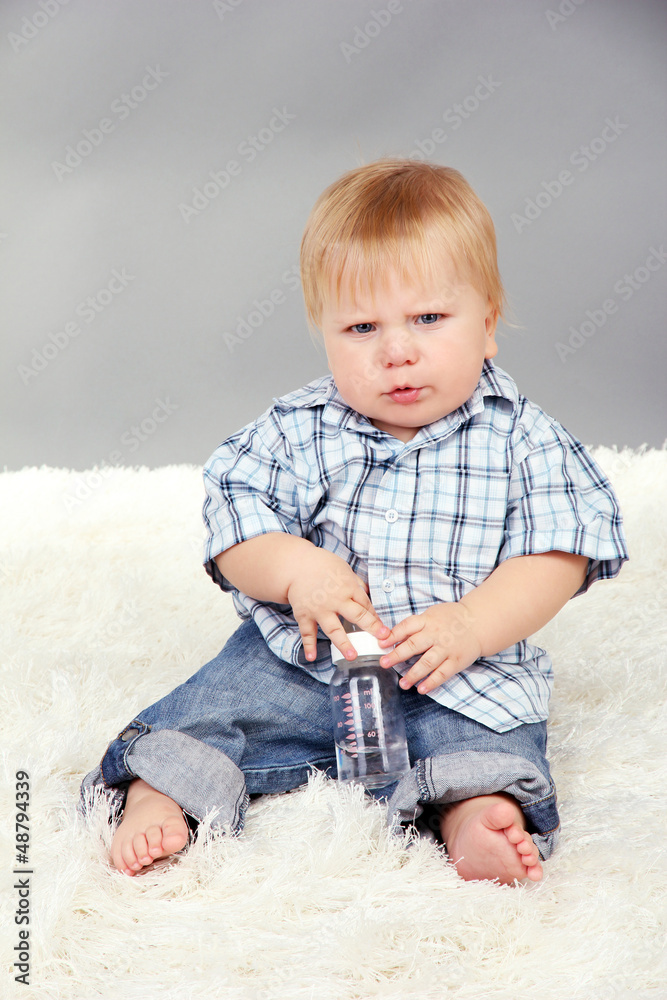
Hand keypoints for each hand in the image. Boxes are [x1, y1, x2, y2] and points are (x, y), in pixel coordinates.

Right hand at [286, 548, 389, 662]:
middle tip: (382, 639)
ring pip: (334, 629)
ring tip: (352, 656)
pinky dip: (308, 645)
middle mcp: (336, 600)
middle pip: (357, 616)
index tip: (384, 630)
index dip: (376, 618)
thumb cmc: (322, 565)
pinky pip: (307, 632)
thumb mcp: (344, 569)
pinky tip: (312, 657)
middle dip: (371, 627)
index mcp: (348, 588)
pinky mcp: (304, 615)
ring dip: (344, 643)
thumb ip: (355, 583)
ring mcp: (319, 609)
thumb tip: (367, 593)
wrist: (296, 565)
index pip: (366, 605)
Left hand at [377, 602, 482, 693]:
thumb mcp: (431, 615)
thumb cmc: (449, 619)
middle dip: (397, 655)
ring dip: (413, 674)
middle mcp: (436, 634)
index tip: (380, 644)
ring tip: (402, 683)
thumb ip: (414, 626)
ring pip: (428, 662)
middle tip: (384, 663)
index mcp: (428, 620)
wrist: (478, 623)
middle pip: (414, 645)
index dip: (392, 635)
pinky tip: (421, 688)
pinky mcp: (456, 661)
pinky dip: (432, 682)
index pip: (407, 627)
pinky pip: (442, 673)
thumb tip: (393, 639)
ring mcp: (447, 648)